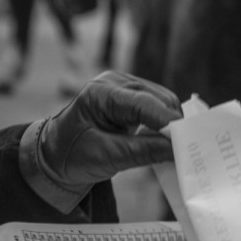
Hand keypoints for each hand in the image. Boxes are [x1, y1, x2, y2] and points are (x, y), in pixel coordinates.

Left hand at [38, 70, 181, 185]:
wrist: (53, 157)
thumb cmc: (72, 156)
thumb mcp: (107, 158)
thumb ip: (144, 152)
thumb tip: (178, 150)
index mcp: (101, 92)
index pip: (144, 103)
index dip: (168, 122)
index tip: (187, 142)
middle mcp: (115, 82)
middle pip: (158, 98)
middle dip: (173, 124)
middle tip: (188, 150)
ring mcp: (123, 86)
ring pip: (163, 101)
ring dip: (172, 124)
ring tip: (178, 148)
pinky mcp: (130, 97)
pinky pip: (157, 106)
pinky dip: (165, 123)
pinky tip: (168, 140)